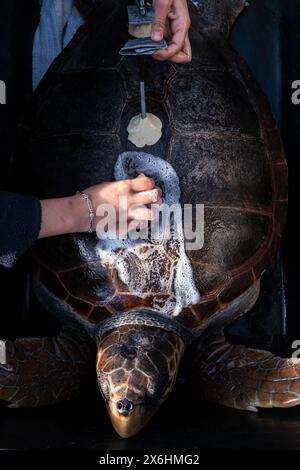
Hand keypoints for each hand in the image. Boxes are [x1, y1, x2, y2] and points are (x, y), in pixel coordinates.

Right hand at [39, 175, 161, 238]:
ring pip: (150, 213)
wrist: (82, 211)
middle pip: (153, 196)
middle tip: (156, 196)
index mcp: (125, 187)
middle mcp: (129, 200)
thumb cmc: (93, 195)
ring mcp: (128, 214)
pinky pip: (140, 225)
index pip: (147, 182)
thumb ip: (127, 184)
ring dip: (153, 211)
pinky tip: (140, 220)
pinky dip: (141, 222)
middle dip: (157, 195)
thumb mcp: (110, 185)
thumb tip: (141, 178)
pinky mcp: (125, 225)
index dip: (151, 183)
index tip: (150, 184)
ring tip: (152, 210)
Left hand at [151, 0, 191, 62]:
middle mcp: (180, 29)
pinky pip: (167, 43)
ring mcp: (175, 30)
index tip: (155, 52)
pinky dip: (160, 46)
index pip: (178, 48)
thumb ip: (159, 22)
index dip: (166, 54)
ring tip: (153, 48)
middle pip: (183, 54)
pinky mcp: (169, 28)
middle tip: (156, 52)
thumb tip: (156, 39)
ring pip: (175, 51)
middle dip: (170, 57)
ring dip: (164, 53)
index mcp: (182, 24)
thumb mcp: (162, 3)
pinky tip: (152, 42)